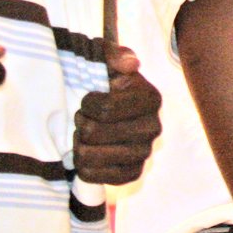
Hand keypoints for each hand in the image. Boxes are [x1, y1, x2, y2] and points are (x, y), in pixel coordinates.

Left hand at [74, 45, 162, 183]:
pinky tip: (88, 153)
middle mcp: (153, 128)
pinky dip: (84, 167)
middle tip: (84, 117)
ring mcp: (144, 153)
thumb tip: (129, 64)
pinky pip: (96, 177)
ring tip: (85, 135)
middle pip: (93, 133)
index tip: (88, 99)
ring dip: (79, 144)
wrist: (106, 113)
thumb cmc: (105, 83)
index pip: (105, 109)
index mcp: (151, 99)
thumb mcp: (105, 60)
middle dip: (81, 123)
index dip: (87, 104)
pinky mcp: (132, 174)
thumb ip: (114, 55)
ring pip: (89, 156)